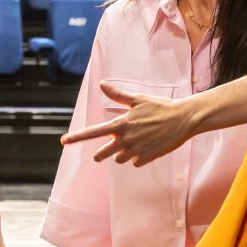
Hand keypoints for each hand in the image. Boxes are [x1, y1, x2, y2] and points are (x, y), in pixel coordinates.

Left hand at [61, 81, 203, 167]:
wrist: (182, 119)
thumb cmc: (160, 106)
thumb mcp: (138, 99)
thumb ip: (118, 95)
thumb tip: (101, 84)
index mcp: (121, 124)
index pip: (93, 132)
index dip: (77, 137)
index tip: (63, 141)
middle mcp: (126, 139)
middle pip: (104, 153)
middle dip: (101, 154)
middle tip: (99, 155)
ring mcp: (137, 150)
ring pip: (119, 159)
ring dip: (121, 154)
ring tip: (132, 144)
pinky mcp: (147, 158)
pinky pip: (135, 162)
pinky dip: (137, 157)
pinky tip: (146, 147)